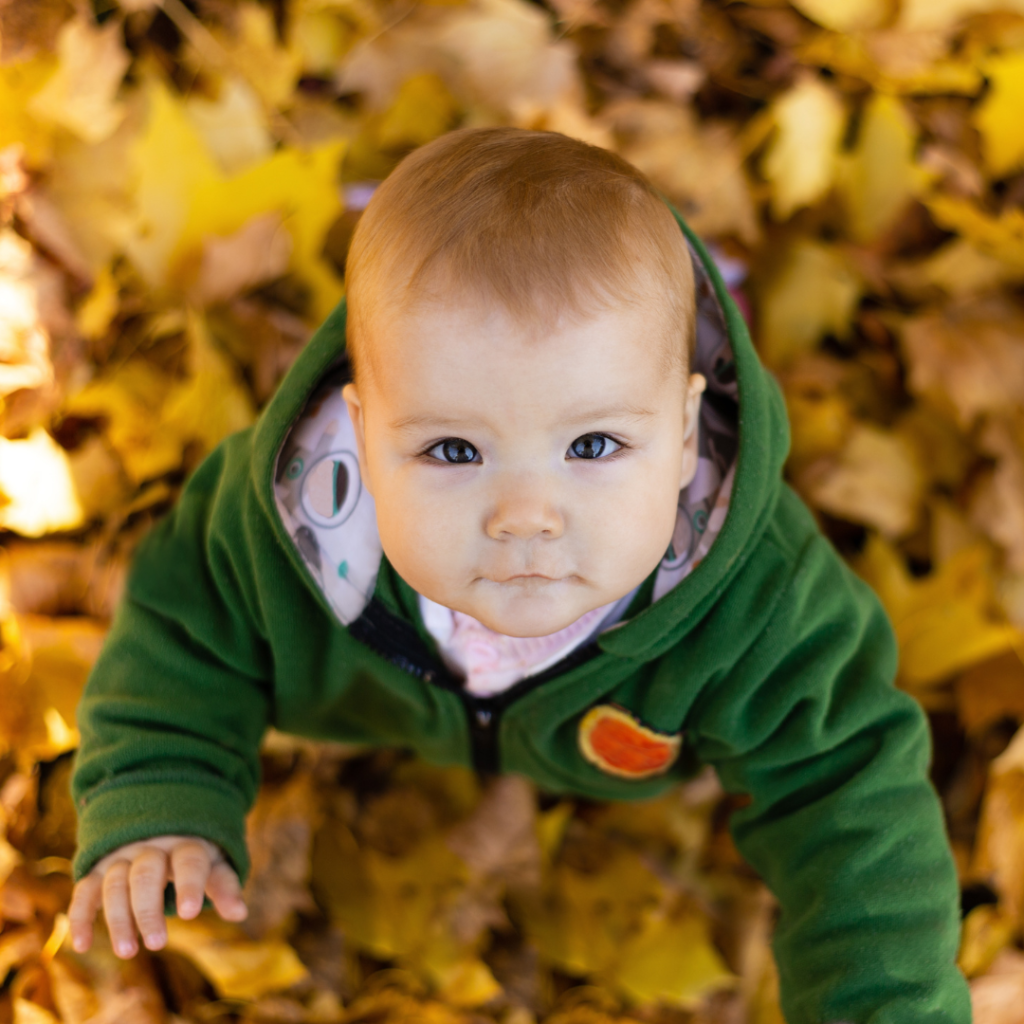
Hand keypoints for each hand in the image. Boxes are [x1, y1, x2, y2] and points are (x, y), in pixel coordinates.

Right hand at [68, 835, 246, 957]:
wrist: (159, 823)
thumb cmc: (192, 854)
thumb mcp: (213, 864)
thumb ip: (224, 886)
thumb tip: (240, 914)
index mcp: (185, 844)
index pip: (188, 861)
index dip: (189, 884)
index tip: (190, 913)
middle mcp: (151, 847)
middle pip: (146, 873)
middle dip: (149, 910)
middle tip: (157, 944)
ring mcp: (122, 857)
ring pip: (115, 883)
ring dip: (118, 919)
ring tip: (128, 952)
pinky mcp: (98, 870)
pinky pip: (84, 890)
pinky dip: (81, 916)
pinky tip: (83, 945)